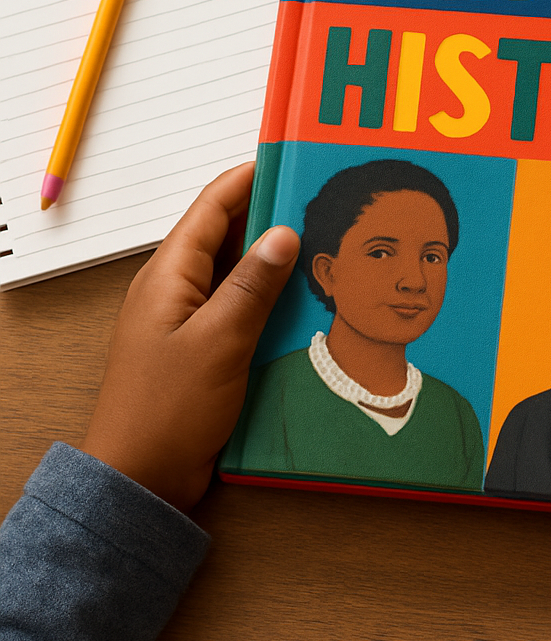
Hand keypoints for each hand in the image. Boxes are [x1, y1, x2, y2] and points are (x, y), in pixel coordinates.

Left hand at [83, 163, 299, 512]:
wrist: (140, 479)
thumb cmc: (168, 409)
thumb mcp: (219, 341)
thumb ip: (252, 285)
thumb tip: (284, 233)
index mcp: (169, 275)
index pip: (212, 208)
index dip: (248, 179)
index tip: (289, 160)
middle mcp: (176, 287)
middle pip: (225, 234)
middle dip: (268, 214)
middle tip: (317, 203)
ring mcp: (188, 317)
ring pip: (235, 270)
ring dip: (271, 257)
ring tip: (321, 244)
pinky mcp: (202, 345)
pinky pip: (238, 304)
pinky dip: (267, 294)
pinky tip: (300, 298)